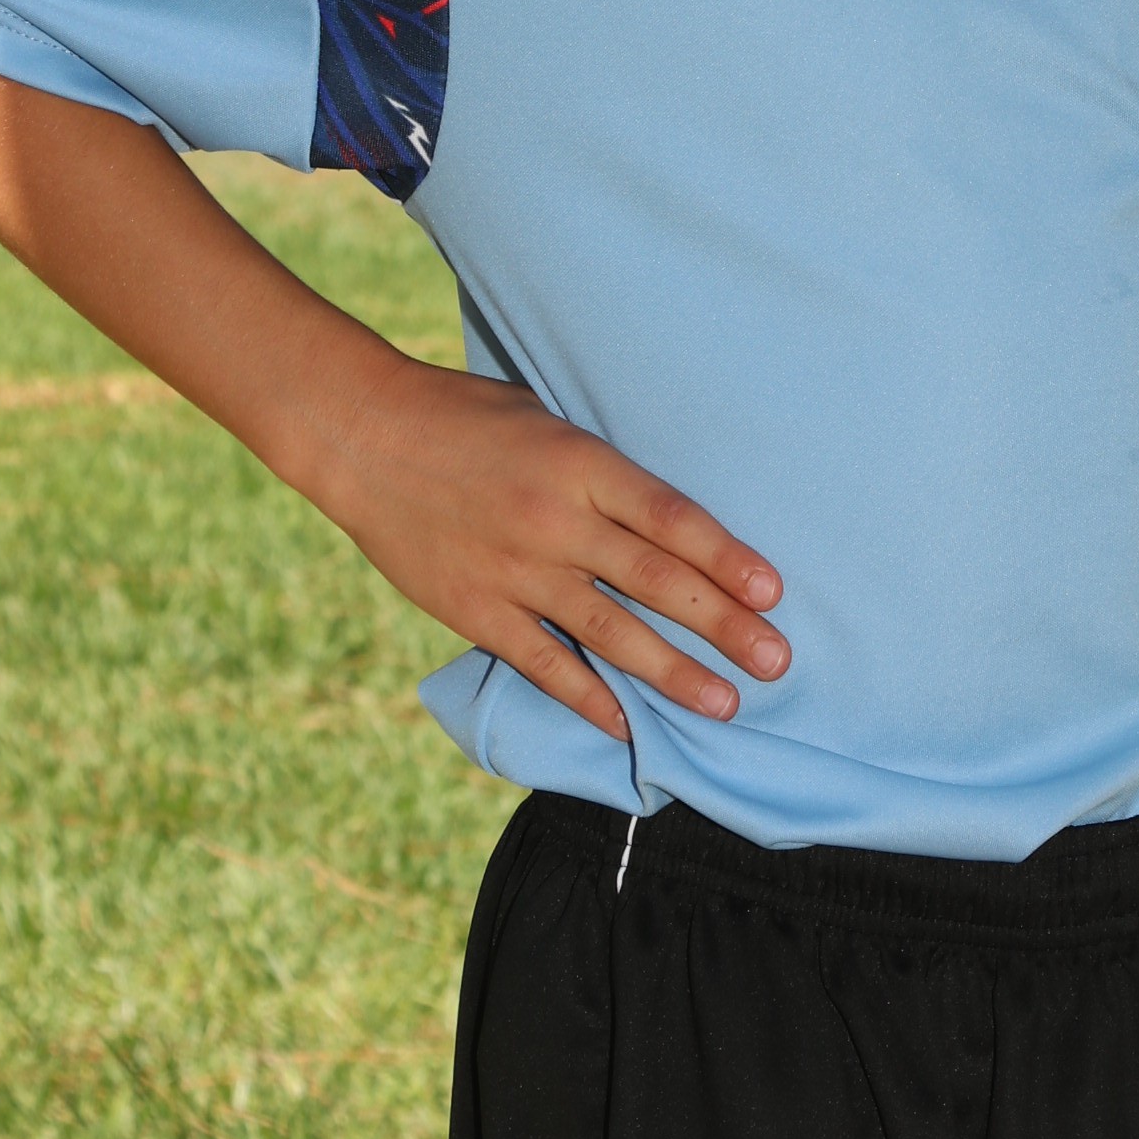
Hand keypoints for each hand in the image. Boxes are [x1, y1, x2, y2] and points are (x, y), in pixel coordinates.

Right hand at [308, 356, 787, 748]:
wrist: (361, 434)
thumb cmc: (464, 415)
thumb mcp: (548, 421)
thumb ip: (601, 472)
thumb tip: (663, 520)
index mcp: (583, 464)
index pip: (674, 519)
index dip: (728, 558)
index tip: (772, 592)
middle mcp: (557, 522)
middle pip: (658, 581)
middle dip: (724, 626)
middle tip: (776, 662)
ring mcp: (516, 570)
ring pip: (611, 632)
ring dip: (673, 672)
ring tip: (725, 702)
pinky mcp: (476, 609)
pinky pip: (543, 662)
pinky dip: (587, 696)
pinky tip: (627, 723)